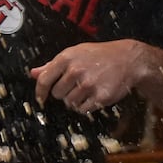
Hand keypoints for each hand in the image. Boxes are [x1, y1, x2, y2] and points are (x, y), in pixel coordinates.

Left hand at [31, 39, 145, 113]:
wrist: (129, 60)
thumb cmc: (101, 55)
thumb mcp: (76, 53)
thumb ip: (53, 64)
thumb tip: (33, 73)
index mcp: (67, 58)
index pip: (44, 80)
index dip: (40, 92)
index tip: (41, 99)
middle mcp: (76, 71)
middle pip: (57, 94)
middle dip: (64, 93)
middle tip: (77, 85)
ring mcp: (88, 84)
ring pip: (70, 103)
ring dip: (76, 100)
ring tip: (87, 89)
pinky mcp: (100, 96)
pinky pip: (83, 109)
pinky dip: (86, 106)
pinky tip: (94, 95)